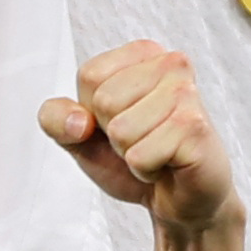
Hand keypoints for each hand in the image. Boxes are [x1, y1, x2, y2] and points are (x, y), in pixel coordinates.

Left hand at [43, 37, 238, 231]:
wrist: (180, 197)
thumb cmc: (136, 155)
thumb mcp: (80, 135)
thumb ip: (55, 118)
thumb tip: (78, 122)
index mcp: (144, 53)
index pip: (90, 76)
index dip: (93, 110)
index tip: (121, 119)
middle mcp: (171, 64)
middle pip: (105, 101)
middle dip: (113, 134)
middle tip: (142, 139)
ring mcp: (186, 94)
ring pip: (121, 131)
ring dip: (131, 154)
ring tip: (156, 151)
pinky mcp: (195, 128)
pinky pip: (140, 157)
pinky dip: (146, 171)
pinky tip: (167, 164)